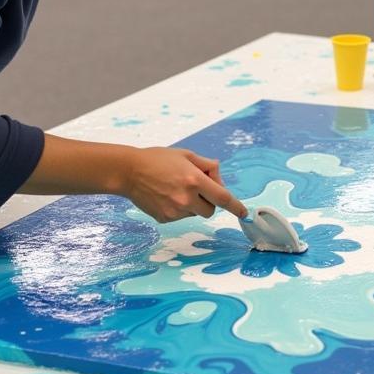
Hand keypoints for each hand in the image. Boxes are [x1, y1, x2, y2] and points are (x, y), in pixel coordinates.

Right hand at [121, 148, 245, 223]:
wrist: (129, 172)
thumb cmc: (158, 159)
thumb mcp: (186, 155)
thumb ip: (206, 165)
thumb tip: (219, 177)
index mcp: (194, 180)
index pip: (223, 198)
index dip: (236, 207)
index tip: (244, 213)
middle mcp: (187, 198)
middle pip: (211, 210)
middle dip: (209, 201)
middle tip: (196, 187)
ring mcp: (175, 211)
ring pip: (195, 213)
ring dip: (193, 204)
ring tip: (175, 188)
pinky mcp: (165, 218)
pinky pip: (180, 216)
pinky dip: (178, 208)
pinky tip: (165, 195)